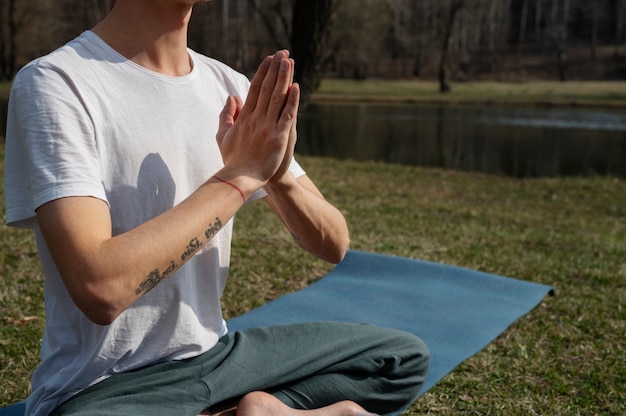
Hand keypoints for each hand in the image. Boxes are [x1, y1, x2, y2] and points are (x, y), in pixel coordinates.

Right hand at [216, 50, 299, 192]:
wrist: (240, 179)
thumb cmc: (233, 160)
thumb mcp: (223, 136)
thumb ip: (227, 115)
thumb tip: (232, 97)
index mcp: (244, 118)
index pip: (255, 89)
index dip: (263, 72)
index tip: (269, 59)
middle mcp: (256, 119)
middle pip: (267, 88)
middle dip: (275, 69)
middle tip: (282, 53)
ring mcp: (267, 127)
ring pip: (277, 98)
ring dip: (284, 78)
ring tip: (289, 61)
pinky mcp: (279, 138)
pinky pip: (287, 115)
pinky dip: (292, 101)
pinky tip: (296, 87)